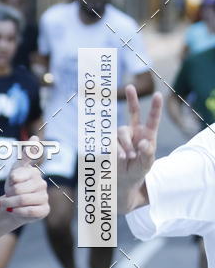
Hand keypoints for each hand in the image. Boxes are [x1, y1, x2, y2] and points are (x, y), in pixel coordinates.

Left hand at [0, 137, 48, 221]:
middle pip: (18, 189)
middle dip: (8, 195)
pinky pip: (30, 212)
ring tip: (7, 204)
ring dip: (10, 204)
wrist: (10, 207)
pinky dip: (18, 212)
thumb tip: (36, 136)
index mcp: (33, 172)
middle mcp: (41, 183)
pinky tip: (14, 211)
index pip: (16, 176)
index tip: (12, 182)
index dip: (10, 181)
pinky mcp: (45, 210)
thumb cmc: (12, 188)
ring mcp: (44, 197)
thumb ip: (25, 155)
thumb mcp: (14, 170)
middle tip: (7, 196)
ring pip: (23, 200)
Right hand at [117, 85, 162, 212]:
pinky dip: (116, 149)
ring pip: (121, 132)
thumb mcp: (146, 164)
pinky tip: (120, 158)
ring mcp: (120, 136)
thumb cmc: (138, 171)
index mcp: (147, 135)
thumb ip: (148, 154)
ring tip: (127, 157)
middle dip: (131, 99)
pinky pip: (111, 141)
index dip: (155, 107)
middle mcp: (133, 132)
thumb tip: (144, 142)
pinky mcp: (109, 141)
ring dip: (125, 145)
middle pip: (132, 112)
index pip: (152, 119)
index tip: (157, 95)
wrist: (122, 180)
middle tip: (130, 87)